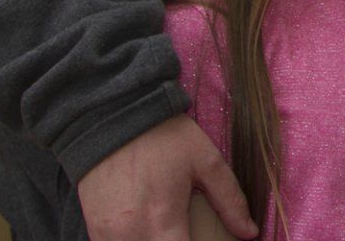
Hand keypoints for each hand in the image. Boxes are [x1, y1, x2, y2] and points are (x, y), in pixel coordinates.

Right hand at [78, 116, 255, 240]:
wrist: (114, 116)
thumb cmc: (164, 138)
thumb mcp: (207, 161)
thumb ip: (230, 200)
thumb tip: (250, 232)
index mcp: (162, 221)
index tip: (206, 240)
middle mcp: (130, 234)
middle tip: (187, 232)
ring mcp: (107, 234)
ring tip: (171, 231)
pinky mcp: (94, 228)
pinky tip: (148, 230)